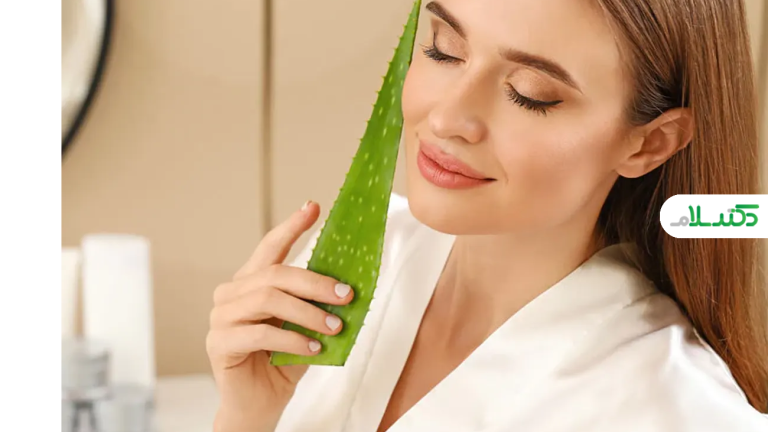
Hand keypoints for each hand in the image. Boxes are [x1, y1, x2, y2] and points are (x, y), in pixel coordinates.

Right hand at [206, 201, 353, 431]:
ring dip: (307, 312)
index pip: (270, 247)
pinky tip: (313, 348)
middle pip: (275, 274)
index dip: (292, 226)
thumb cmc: (282, 363)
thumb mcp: (304, 326)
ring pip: (268, 299)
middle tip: (346, 295)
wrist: (259, 404)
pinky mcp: (219, 342)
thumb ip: (313, 304)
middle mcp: (232, 293)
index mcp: (251, 282)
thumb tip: (347, 285)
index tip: (313, 207)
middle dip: (315, 282)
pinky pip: (260, 333)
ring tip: (334, 327)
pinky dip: (292, 339)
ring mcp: (221, 316)